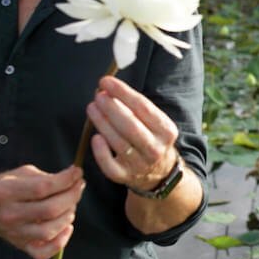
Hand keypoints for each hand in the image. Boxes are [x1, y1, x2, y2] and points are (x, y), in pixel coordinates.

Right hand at [0, 164, 84, 258]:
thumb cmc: (3, 187)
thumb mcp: (20, 174)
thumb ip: (45, 177)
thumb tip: (73, 179)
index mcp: (6, 192)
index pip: (43, 187)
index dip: (66, 179)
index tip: (77, 172)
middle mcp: (9, 214)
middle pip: (50, 209)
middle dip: (72, 196)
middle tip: (78, 186)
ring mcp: (14, 233)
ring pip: (50, 231)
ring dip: (68, 216)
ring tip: (70, 205)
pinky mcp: (20, 245)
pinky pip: (43, 253)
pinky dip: (60, 242)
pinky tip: (65, 227)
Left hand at [86, 75, 179, 194]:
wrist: (158, 172)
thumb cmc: (151, 139)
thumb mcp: (155, 123)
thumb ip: (135, 107)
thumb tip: (109, 89)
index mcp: (166, 131)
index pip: (143, 107)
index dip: (122, 92)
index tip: (106, 81)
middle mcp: (155, 148)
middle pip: (130, 125)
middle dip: (111, 107)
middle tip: (98, 95)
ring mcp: (140, 164)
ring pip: (118, 142)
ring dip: (102, 122)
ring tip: (92, 108)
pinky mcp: (124, 176)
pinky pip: (109, 165)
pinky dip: (100, 151)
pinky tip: (95, 137)